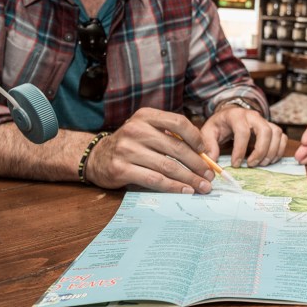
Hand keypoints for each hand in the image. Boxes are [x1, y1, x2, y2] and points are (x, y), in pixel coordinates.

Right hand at [84, 108, 214, 193]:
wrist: (96, 157)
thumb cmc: (130, 144)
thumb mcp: (146, 130)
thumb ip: (169, 135)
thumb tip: (202, 151)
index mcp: (145, 116)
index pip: (178, 122)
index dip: (196, 137)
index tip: (206, 151)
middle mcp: (136, 130)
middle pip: (176, 148)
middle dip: (198, 164)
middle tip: (210, 175)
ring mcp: (127, 150)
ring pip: (168, 166)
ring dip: (189, 178)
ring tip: (202, 186)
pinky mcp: (122, 169)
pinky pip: (155, 180)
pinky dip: (173, 186)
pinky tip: (185, 190)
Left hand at [200, 105, 286, 167]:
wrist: (229, 115)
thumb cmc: (219, 125)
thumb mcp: (208, 132)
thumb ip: (209, 145)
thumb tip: (212, 161)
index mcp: (236, 115)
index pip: (243, 131)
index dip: (240, 150)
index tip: (235, 164)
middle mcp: (253, 116)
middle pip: (265, 131)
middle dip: (260, 151)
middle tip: (251, 164)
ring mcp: (264, 120)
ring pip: (276, 133)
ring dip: (271, 152)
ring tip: (261, 164)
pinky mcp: (271, 127)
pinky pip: (282, 137)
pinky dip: (279, 150)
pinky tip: (269, 160)